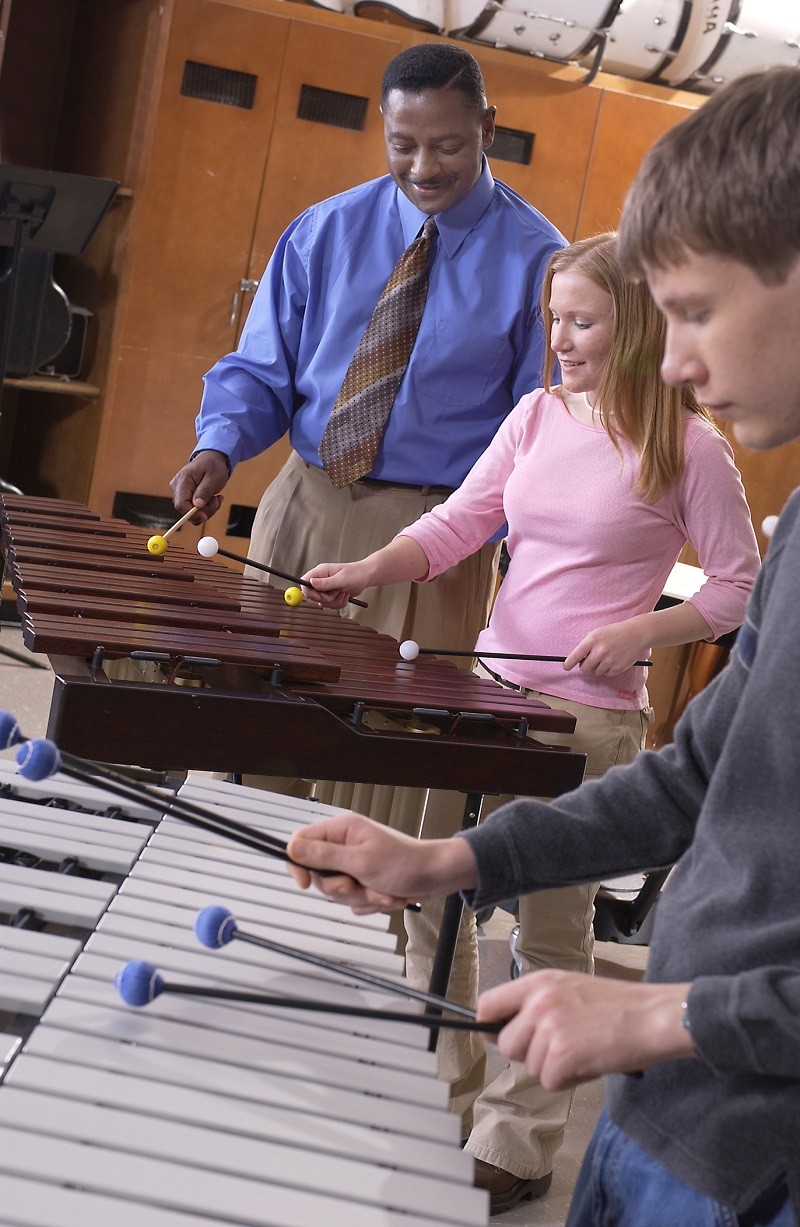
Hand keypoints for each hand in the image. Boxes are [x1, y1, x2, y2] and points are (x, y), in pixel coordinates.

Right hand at [169, 451, 229, 522]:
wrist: (211, 461)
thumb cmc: (212, 466)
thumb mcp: (213, 477)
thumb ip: (204, 491)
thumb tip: (197, 505)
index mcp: (182, 481)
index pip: (181, 504)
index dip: (192, 514)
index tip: (206, 516)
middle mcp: (177, 488)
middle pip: (186, 510)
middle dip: (204, 511)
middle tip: (217, 501)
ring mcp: (180, 494)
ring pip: (191, 513)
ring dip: (207, 510)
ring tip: (217, 498)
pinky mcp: (185, 498)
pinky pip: (194, 510)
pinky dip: (206, 509)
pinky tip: (213, 499)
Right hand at [286, 812, 477, 913]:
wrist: (436, 877)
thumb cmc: (406, 862)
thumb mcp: (360, 861)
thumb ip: (324, 856)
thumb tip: (293, 849)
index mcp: (342, 830)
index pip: (302, 842)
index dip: (298, 864)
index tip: (306, 883)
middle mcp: (345, 845)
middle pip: (319, 874)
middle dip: (341, 888)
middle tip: (358, 884)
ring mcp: (355, 864)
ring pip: (337, 892)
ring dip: (361, 897)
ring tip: (381, 890)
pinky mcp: (364, 881)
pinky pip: (353, 901)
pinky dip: (369, 903)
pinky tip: (386, 894)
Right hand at [301, 561, 373, 608]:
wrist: (366, 577)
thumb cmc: (355, 574)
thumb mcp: (341, 579)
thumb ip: (326, 582)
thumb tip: (311, 582)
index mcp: (320, 572)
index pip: (304, 583)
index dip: (309, 592)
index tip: (320, 596)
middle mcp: (321, 580)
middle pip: (313, 596)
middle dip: (326, 598)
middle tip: (337, 591)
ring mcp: (326, 588)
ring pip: (323, 603)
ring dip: (335, 601)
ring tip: (343, 591)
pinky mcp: (331, 595)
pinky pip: (330, 605)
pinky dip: (339, 603)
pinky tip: (345, 594)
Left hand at [477, 971, 693, 1090]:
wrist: (653, 1016)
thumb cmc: (618, 1006)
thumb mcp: (570, 990)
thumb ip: (537, 1005)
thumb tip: (504, 1032)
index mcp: (539, 982)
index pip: (488, 1004)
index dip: (490, 1026)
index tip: (498, 1036)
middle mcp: (539, 1001)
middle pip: (506, 1044)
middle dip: (529, 1054)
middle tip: (560, 1049)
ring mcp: (549, 1027)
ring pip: (530, 1066)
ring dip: (554, 1068)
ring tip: (583, 1051)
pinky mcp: (562, 1054)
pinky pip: (550, 1082)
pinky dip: (570, 1081)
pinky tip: (590, 1063)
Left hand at [563, 618, 651, 675]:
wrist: (636, 634)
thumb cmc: (614, 633)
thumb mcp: (597, 634)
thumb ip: (586, 646)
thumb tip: (576, 661)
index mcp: (592, 640)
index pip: (575, 656)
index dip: (568, 664)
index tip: (566, 667)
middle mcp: (600, 651)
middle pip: (584, 668)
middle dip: (585, 666)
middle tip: (590, 660)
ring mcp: (609, 661)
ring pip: (595, 672)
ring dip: (597, 668)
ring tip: (605, 657)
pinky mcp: (617, 668)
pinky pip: (606, 674)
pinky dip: (607, 670)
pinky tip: (613, 660)